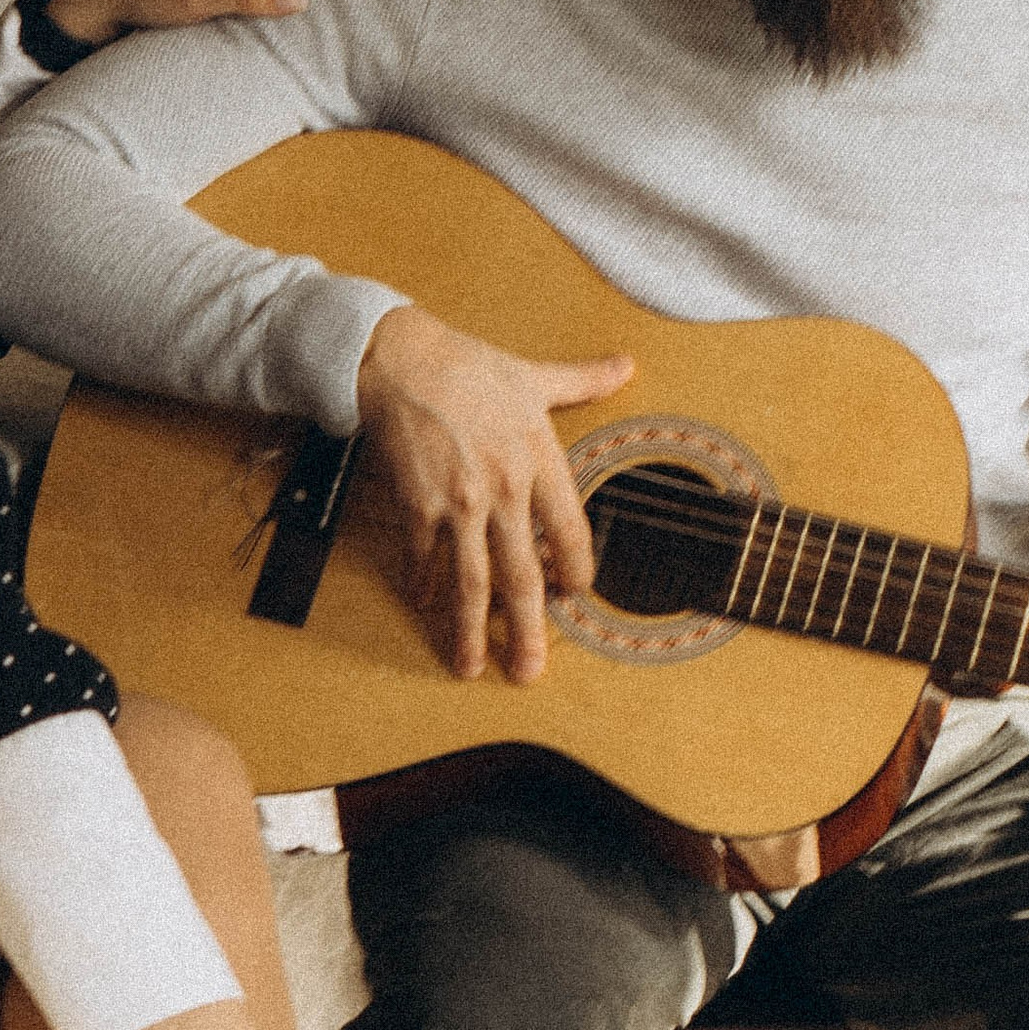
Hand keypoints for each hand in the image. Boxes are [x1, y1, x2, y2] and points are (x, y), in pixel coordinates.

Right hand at [356, 304, 634, 681]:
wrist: (402, 357)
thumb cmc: (469, 365)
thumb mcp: (533, 375)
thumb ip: (582, 380)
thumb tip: (626, 365)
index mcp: (539, 460)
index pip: (572, 532)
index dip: (576, 571)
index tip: (572, 595)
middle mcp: (505, 489)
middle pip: (523, 575)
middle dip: (527, 631)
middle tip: (529, 672)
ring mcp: (459, 502)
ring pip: (473, 581)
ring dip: (472, 630)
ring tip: (471, 667)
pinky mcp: (418, 503)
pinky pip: (424, 557)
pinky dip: (423, 585)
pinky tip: (423, 605)